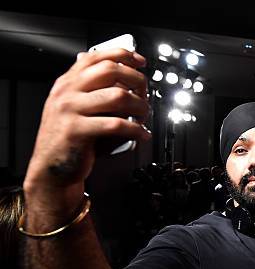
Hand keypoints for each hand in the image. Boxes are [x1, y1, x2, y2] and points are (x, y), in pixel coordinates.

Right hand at [24, 48, 150, 195]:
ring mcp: (70, 110)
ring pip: (118, 96)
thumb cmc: (71, 140)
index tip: (140, 62)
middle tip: (146, 94)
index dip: (123, 56)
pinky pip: (116, 125)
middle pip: (111, 70)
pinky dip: (136, 130)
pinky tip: (141, 134)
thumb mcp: (77, 109)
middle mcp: (67, 92)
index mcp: (67, 83)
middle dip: (137, 80)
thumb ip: (94, 93)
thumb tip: (127, 81)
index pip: (96, 57)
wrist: (52, 169)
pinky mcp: (77, 131)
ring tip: (144, 117)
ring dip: (140, 106)